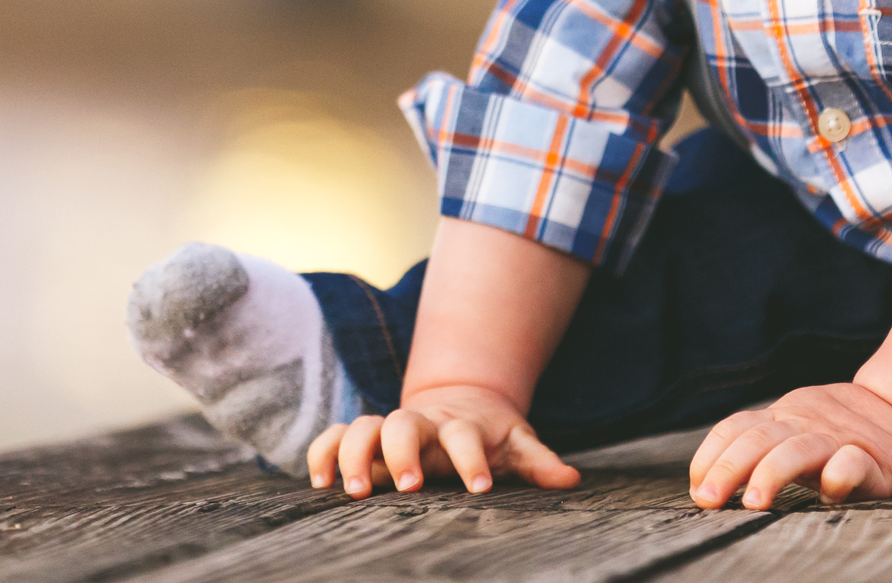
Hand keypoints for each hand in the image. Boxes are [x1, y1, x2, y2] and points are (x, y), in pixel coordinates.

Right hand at [307, 383, 582, 498]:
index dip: (472, 461)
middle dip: (403, 451)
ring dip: (356, 454)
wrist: (460, 401)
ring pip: (364, 427)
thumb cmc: (490, 435)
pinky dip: (324, 452)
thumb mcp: (517, 444)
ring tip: (356, 491)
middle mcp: (422, 424)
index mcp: (461, 427)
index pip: (465, 436)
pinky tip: (319, 484)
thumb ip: (539, 461)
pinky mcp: (365, 437)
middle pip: (404, 424)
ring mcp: (390, 428)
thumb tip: (572, 479)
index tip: (480, 490)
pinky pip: (336, 436)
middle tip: (409, 486)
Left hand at [687, 382, 891, 509]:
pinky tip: (829, 492)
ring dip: (772, 472)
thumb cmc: (840, 439)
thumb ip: (759, 453)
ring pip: (799, 448)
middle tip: (709, 500)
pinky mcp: (876, 461)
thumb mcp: (795, 437)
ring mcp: (840, 440)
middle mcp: (805, 425)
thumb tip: (702, 490)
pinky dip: (839, 474)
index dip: (710, 456)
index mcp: (782, 420)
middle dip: (728, 468)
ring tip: (755, 503)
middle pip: (759, 438)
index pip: (735, 428)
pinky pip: (853, 461)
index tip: (697, 490)